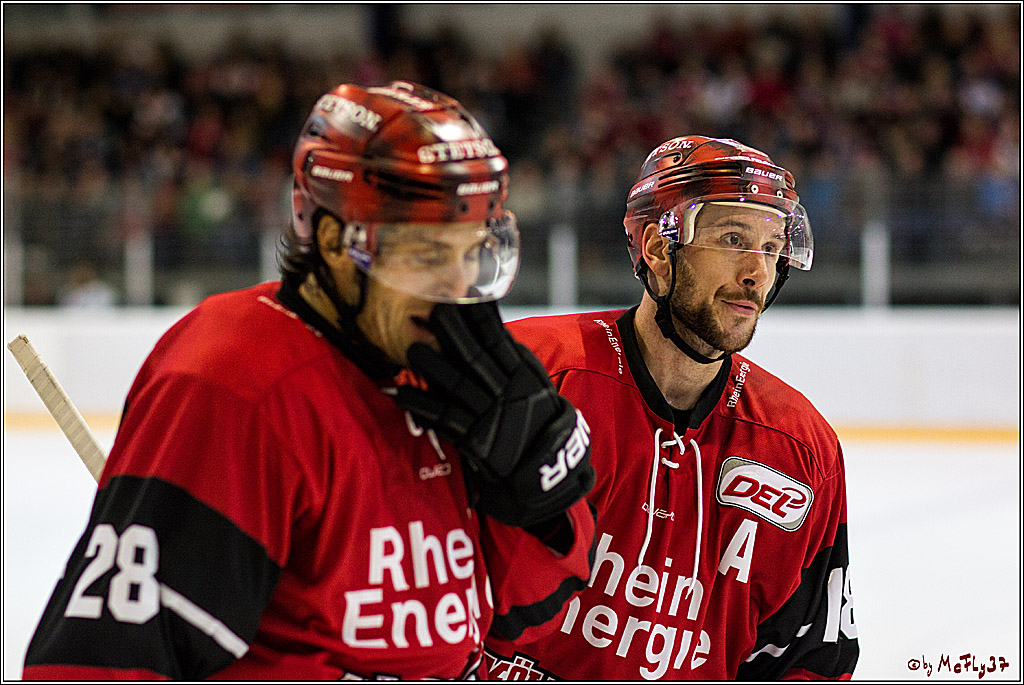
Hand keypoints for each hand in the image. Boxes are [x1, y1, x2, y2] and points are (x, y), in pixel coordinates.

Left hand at [394, 302, 594, 526]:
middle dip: (454, 333)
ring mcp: (489, 417)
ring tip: (411, 349)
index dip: (481, 316)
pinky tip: (403, 393)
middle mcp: (506, 393)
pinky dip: (423, 406)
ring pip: (457, 386)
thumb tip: (498, 330)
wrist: (546, 470)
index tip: (464, 293)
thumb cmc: (537, 422)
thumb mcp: (536, 387)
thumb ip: (517, 361)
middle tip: (433, 310)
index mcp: (521, 376)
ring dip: (433, 368)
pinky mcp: (476, 441)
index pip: (498, 339)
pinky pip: (445, 421)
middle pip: (475, 357)